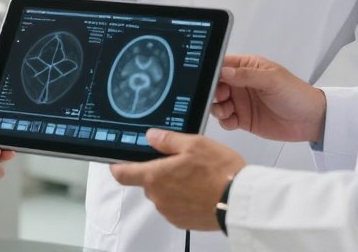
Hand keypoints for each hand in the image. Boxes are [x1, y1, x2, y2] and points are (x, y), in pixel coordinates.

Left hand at [110, 129, 244, 231]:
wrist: (240, 200)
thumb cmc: (220, 172)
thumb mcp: (194, 144)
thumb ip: (167, 140)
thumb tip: (151, 136)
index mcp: (155, 176)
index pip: (123, 174)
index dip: (118, 167)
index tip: (117, 162)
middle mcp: (158, 197)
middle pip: (148, 183)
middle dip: (159, 173)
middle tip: (181, 162)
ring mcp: (170, 212)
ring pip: (163, 195)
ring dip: (173, 186)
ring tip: (197, 177)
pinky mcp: (183, 222)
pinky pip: (175, 207)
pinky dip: (183, 199)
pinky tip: (200, 190)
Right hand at [211, 55, 325, 142]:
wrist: (310, 120)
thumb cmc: (297, 94)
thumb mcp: (273, 80)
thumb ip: (247, 76)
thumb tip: (224, 71)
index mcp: (248, 67)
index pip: (223, 64)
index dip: (214, 71)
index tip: (209, 78)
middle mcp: (242, 83)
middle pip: (216, 84)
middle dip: (213, 91)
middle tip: (219, 97)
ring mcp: (241, 102)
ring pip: (217, 103)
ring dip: (217, 107)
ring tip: (226, 111)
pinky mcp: (243, 119)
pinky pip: (225, 120)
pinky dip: (224, 121)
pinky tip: (232, 121)